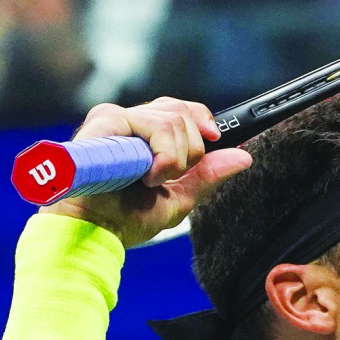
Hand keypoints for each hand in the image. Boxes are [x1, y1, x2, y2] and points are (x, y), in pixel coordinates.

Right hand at [41, 97, 251, 247]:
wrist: (97, 231)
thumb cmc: (126, 217)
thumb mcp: (180, 198)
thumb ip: (209, 175)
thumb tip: (242, 157)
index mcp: (144, 134)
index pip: (181, 109)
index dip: (202, 120)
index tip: (214, 138)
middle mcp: (130, 121)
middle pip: (181, 112)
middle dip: (189, 151)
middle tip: (167, 178)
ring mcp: (116, 118)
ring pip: (172, 120)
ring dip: (173, 159)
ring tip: (150, 182)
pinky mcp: (105, 122)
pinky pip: (153, 126)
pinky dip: (160, 156)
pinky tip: (145, 176)